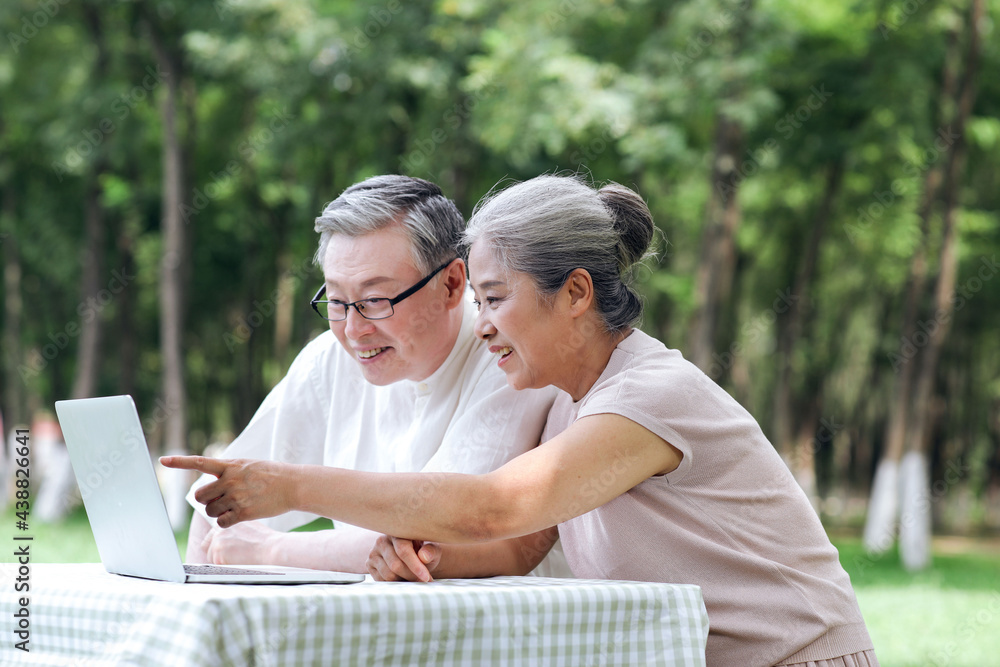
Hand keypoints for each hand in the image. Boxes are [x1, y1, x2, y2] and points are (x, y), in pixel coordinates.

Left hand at [159, 455, 293, 527]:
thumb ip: (229, 471)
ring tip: (234, 506)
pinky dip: (226, 522)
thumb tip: (211, 486)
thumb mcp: (249, 465)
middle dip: (206, 500)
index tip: (162, 461)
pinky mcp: (243, 512)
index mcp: (231, 466)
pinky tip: (237, 516)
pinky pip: (221, 522)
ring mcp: (236, 497)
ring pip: (209, 511)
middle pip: (200, 496)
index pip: (200, 462)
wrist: (293, 485)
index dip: (179, 462)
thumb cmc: (271, 475)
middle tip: (219, 499)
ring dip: (217, 511)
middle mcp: (230, 480)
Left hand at [202, 522, 280, 564]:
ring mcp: (218, 540)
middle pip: (208, 547)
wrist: (272, 548)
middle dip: (217, 554)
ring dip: (222, 561)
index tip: (227, 550)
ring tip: (240, 558)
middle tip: (234, 556)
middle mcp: (220, 528)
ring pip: (211, 557)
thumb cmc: (266, 541)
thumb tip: (229, 539)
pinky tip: (239, 562)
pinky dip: (225, 567)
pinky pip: (216, 565)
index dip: (219, 545)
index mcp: (228, 521)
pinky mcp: (218, 552)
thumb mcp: (248, 527)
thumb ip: (235, 531)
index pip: (212, 535)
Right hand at [367, 535, 440, 582]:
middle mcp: (382, 540)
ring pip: (388, 575)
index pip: (403, 550)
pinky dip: (395, 583)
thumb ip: (431, 551)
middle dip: (411, 576)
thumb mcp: (432, 550)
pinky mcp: (369, 564)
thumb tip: (424, 556)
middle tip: (423, 580)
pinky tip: (402, 577)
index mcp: (398, 532)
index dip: (415, 566)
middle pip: (396, 565)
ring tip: (413, 577)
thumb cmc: (424, 551)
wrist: (412, 554)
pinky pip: (381, 580)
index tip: (426, 578)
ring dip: (404, 580)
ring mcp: (373, 552)